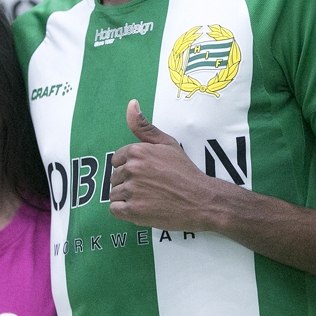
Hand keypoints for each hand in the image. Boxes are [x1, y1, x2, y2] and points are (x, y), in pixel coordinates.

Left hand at [108, 100, 225, 231]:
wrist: (201, 200)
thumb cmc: (185, 172)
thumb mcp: (168, 144)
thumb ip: (145, 126)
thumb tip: (131, 104)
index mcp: (138, 151)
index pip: (117, 160)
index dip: (130, 167)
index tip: (145, 174)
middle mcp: (132, 169)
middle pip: (115, 177)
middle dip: (128, 183)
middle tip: (149, 187)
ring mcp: (132, 191)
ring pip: (114, 194)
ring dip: (127, 198)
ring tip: (147, 198)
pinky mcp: (133, 211)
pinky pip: (115, 210)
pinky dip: (125, 211)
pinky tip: (141, 208)